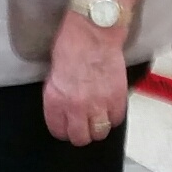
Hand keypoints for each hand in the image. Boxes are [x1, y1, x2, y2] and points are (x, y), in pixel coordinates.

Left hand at [42, 10, 129, 145]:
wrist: (94, 34)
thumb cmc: (70, 47)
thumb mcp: (53, 75)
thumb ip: (59, 96)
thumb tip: (64, 108)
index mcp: (55, 101)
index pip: (59, 131)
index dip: (64, 131)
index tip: (67, 126)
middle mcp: (76, 107)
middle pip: (81, 138)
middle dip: (81, 134)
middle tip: (84, 125)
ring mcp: (98, 104)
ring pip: (100, 132)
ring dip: (99, 127)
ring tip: (98, 118)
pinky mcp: (117, 98)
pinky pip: (117, 119)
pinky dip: (113, 116)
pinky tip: (109, 108)